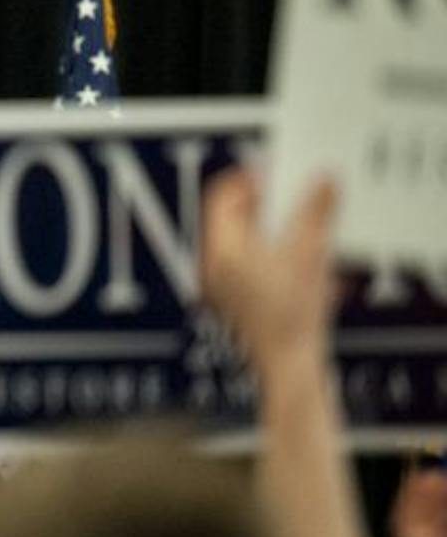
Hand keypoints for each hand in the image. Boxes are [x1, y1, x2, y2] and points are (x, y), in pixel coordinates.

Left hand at [200, 170, 337, 381]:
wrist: (290, 364)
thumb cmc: (291, 316)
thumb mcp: (310, 253)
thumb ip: (315, 212)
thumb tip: (321, 182)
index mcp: (221, 249)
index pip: (222, 196)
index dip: (250, 178)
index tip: (277, 172)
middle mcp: (214, 264)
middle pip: (234, 216)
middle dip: (268, 202)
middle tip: (295, 194)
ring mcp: (223, 283)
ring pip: (246, 239)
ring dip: (276, 226)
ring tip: (306, 225)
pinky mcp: (239, 298)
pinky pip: (253, 261)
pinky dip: (277, 250)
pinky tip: (305, 257)